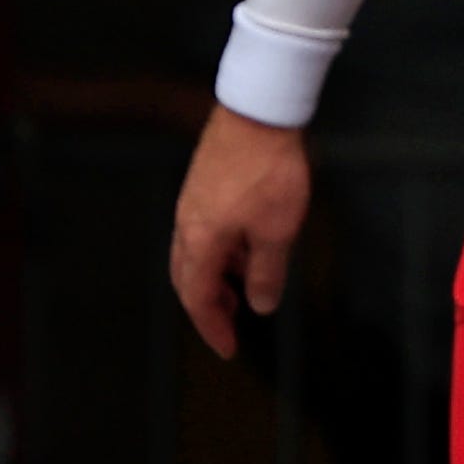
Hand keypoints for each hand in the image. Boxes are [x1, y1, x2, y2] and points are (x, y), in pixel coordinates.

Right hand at [167, 107, 314, 360]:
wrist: (257, 115)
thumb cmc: (269, 173)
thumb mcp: (277, 231)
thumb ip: (267, 272)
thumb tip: (261, 306)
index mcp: (199, 241)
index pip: (197, 298)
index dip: (212, 327)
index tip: (229, 348)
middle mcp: (186, 225)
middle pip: (187, 279)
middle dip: (208, 306)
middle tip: (232, 325)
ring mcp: (191, 205)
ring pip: (195, 255)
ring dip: (215, 279)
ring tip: (244, 290)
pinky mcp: (202, 188)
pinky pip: (204, 234)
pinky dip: (220, 253)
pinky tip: (247, 250)